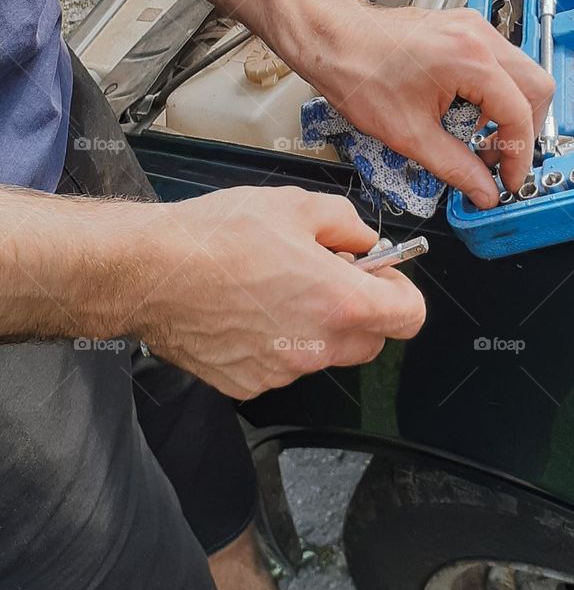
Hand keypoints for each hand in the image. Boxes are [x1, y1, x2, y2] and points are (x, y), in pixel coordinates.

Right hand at [132, 186, 424, 398]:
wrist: (148, 272)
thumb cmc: (217, 237)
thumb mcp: (297, 205)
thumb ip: (347, 224)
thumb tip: (365, 241)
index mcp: (340, 301)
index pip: (410, 316)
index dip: (400, 290)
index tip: (381, 274)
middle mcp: (317, 346)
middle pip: (372, 340)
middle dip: (361, 310)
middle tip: (330, 275)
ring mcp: (282, 371)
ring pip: (325, 353)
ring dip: (317, 326)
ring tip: (277, 286)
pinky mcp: (248, 384)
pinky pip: (283, 365)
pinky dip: (278, 342)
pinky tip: (249, 309)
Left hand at [303, 5, 554, 207]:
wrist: (332, 39)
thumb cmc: (359, 74)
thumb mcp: (409, 135)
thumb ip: (456, 167)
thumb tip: (484, 190)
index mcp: (471, 61)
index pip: (520, 114)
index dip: (519, 156)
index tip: (508, 180)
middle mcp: (479, 37)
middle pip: (536, 87)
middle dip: (523, 130)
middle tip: (498, 160)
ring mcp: (473, 27)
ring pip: (520, 73)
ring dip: (509, 111)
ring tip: (476, 139)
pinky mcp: (463, 28)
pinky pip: (498, 62)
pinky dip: (493, 93)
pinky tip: (464, 114)